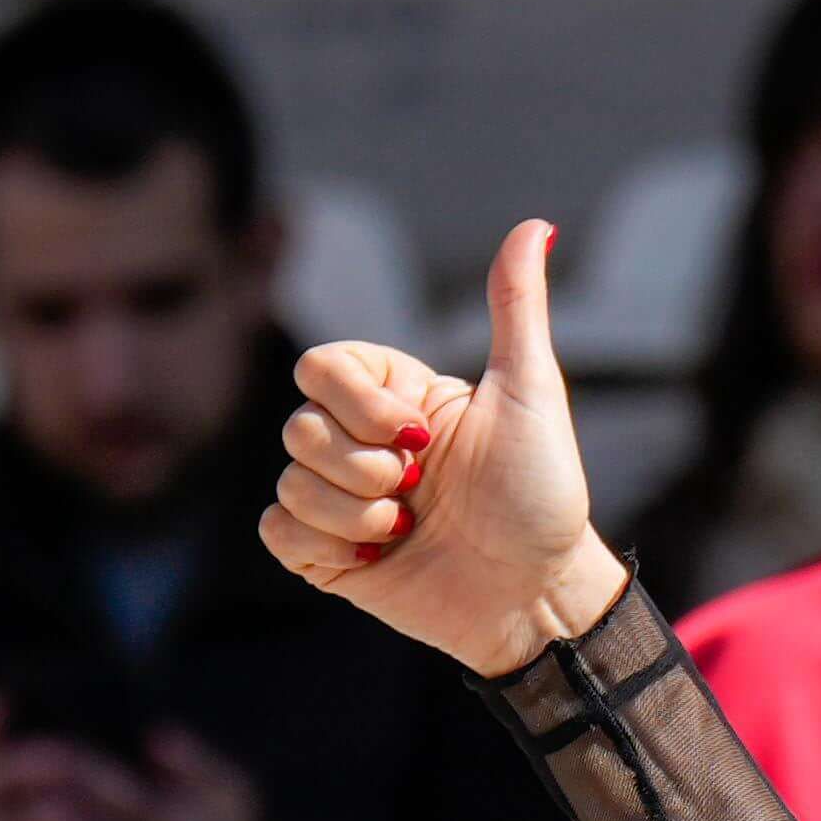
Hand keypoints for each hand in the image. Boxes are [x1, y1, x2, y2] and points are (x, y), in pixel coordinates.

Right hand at [265, 213, 620, 676]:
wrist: (536, 595)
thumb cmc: (542, 493)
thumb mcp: (532, 391)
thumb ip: (516, 306)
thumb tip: (535, 225)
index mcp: (400, 397)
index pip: (324, 367)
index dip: (357, 401)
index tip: (419, 433)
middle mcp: (363, 443)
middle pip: (299, 425)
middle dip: (361, 463)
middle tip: (417, 488)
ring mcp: (342, 501)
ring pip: (290, 480)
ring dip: (352, 510)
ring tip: (406, 529)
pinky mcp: (327, 557)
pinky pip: (278, 531)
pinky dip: (322, 543)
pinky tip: (374, 556)